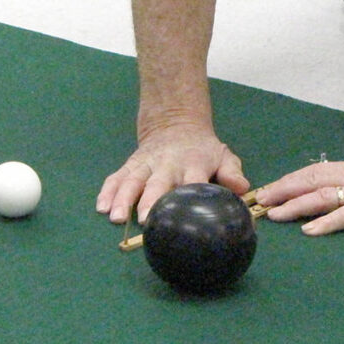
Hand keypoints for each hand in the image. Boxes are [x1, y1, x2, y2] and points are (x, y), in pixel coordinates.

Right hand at [97, 124, 248, 223]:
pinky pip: (116, 178)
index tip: (182, 212)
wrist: (176, 123)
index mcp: (192, 164)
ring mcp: (145, 165)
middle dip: (149, 201)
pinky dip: (107, 192)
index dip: (186, 194)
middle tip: (145, 220)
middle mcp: (166, 165)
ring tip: (116, 218)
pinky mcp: (130, 165)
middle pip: (156, 184)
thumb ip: (232, 173)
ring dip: (122, 199)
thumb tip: (242, 189)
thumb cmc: (203, 150)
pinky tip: (101, 207)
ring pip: (131, 181)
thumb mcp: (223, 156)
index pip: (190, 180)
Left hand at [255, 153, 343, 235]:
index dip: (288, 180)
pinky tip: (310, 230)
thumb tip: (340, 184)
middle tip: (258, 201)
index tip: (268, 190)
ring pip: (322, 196)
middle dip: (281, 190)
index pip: (313, 172)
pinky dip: (326, 222)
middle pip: (309, 181)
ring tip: (274, 215)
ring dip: (295, 206)